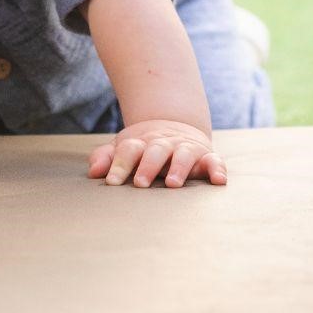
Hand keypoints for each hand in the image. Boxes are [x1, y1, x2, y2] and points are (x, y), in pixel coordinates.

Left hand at [87, 118, 225, 187]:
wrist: (175, 127)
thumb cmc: (144, 149)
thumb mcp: (124, 150)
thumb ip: (107, 158)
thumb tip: (93, 171)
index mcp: (142, 143)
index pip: (129, 150)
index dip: (119, 165)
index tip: (112, 182)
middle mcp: (164, 144)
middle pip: (156, 150)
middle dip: (148, 166)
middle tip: (140, 183)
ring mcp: (186, 148)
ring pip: (184, 154)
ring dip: (179, 168)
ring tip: (172, 184)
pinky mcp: (206, 156)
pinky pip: (215, 160)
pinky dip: (218, 168)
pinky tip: (218, 181)